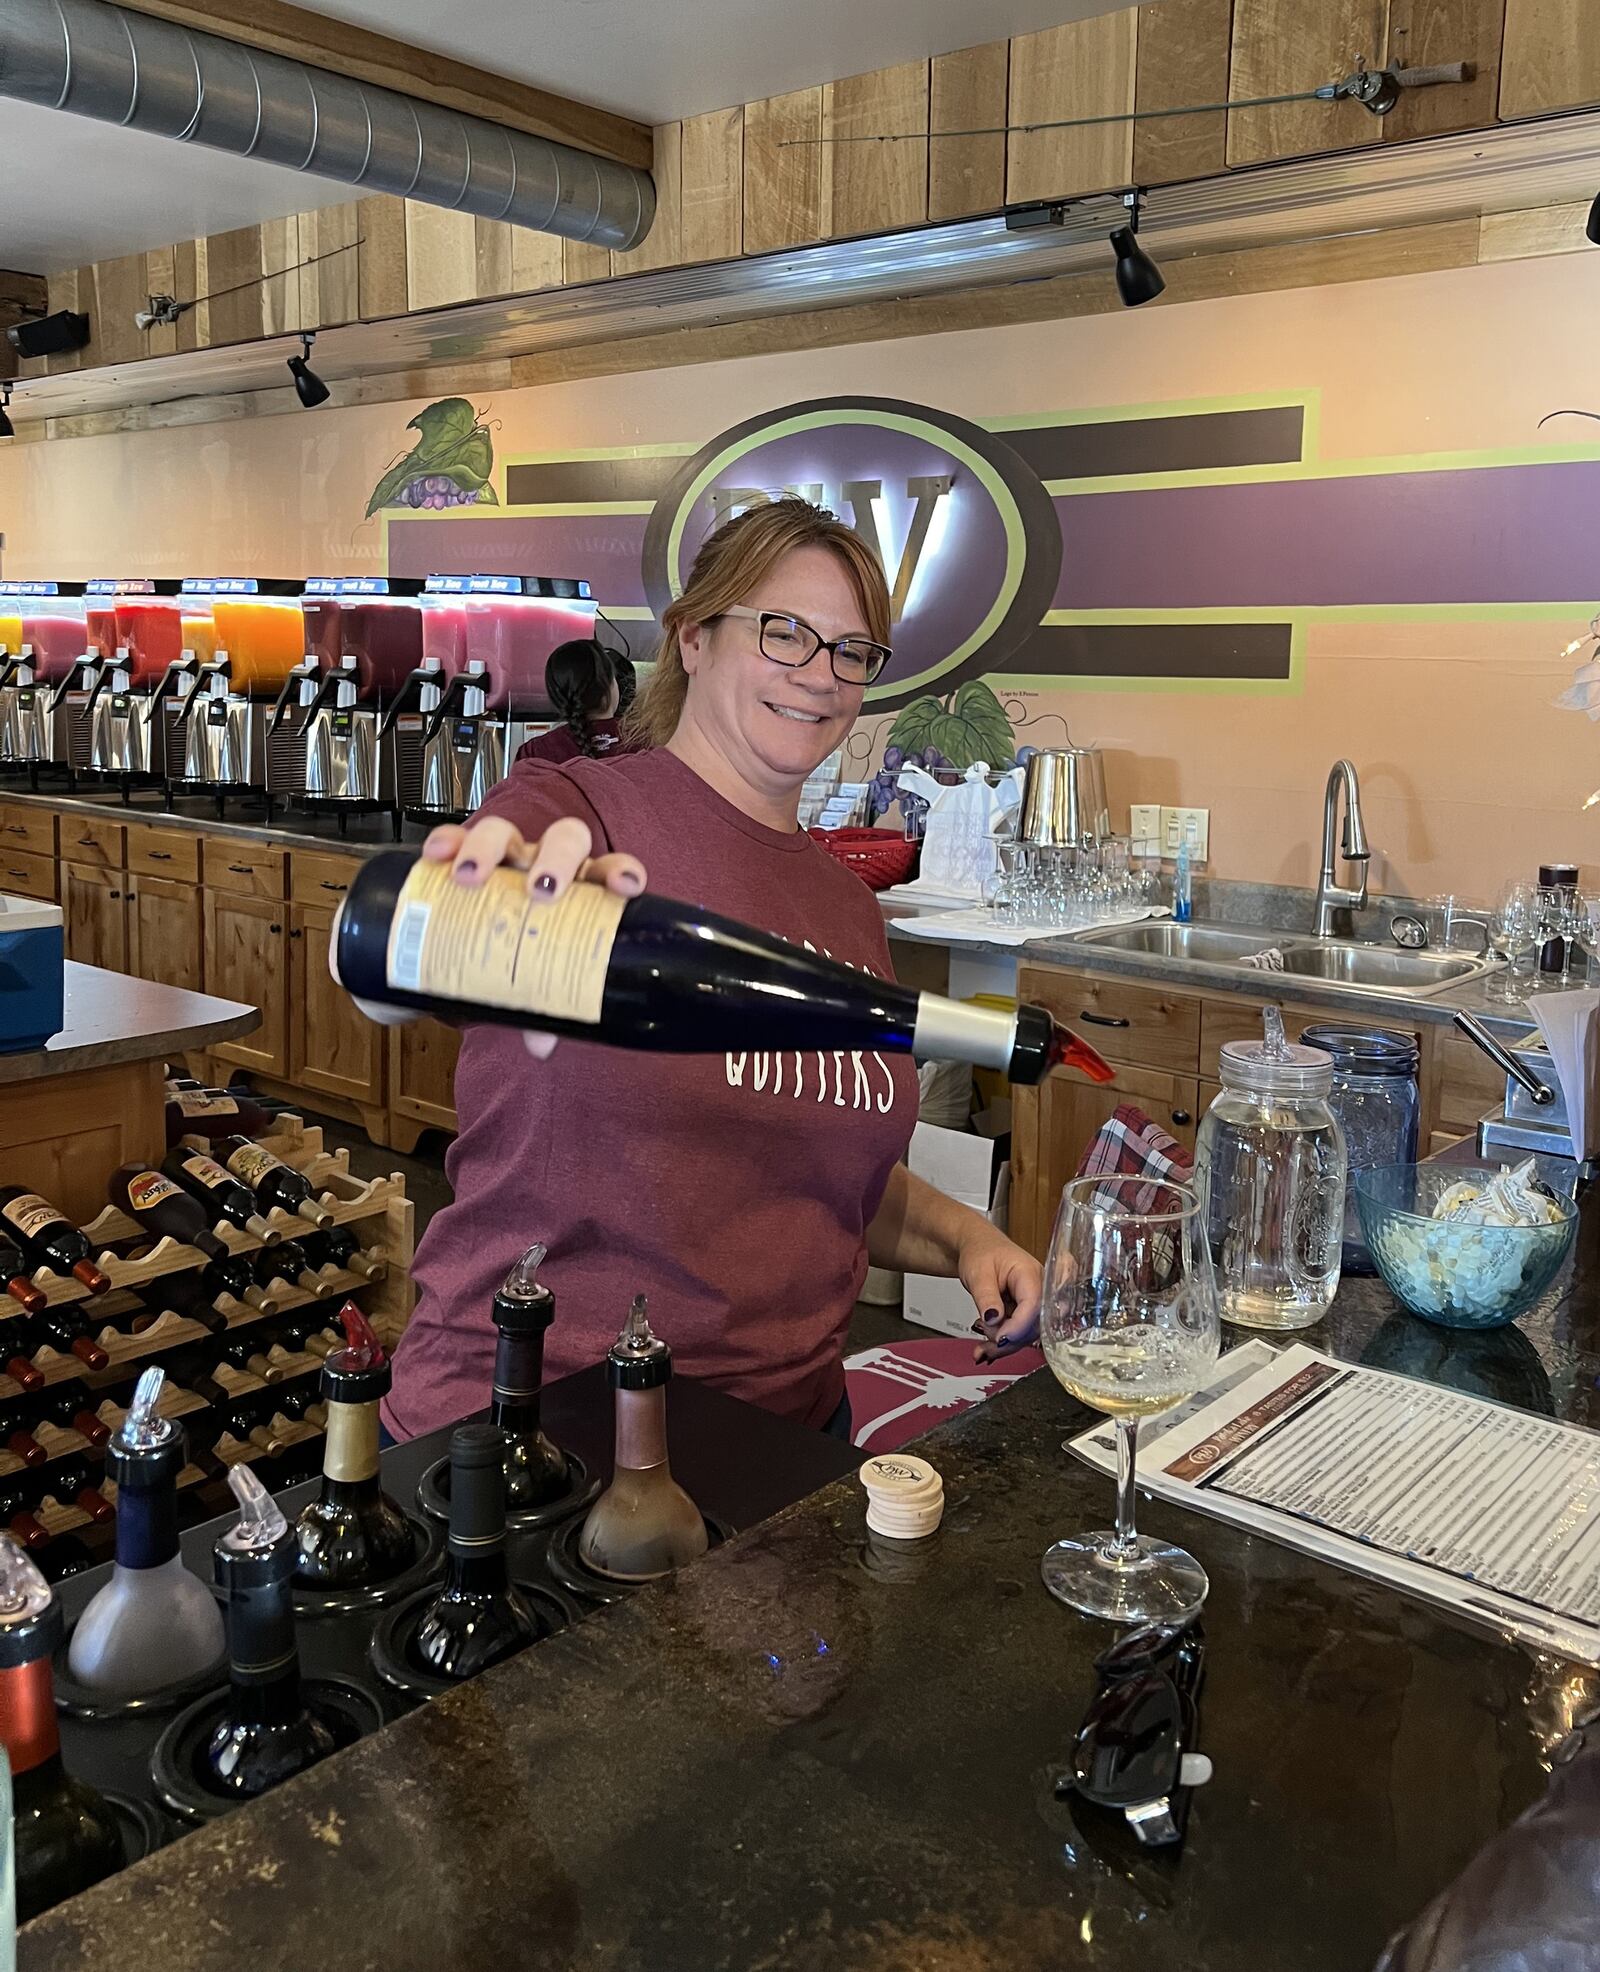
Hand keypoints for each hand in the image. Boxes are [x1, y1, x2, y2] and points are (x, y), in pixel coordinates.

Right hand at [421, 814, 646, 1057]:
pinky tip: (436, 857)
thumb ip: (540, 1009)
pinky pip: (455, 835)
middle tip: (539, 891)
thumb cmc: (515, 957)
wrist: (464, 947)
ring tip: (470, 877)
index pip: (610, 871)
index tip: (624, 887)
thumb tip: (541, 1046)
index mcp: (579, 892)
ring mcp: (505, 855)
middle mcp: (546, 865)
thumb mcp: (530, 983)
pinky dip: (447, 841)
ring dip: (489, 848)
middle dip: (556, 859)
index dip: (622, 870)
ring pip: (505, 831)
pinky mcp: (462, 852)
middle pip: (564, 839)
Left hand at [956, 1222, 1042, 1364]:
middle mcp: (1039, 1288)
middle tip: (985, 1341)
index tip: (999, 1338)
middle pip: (1033, 1325)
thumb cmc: (981, 1252)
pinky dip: (1002, 1342)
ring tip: (982, 1349)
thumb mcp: (977, 1273)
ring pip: (1027, 1334)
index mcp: (1030, 1273)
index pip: (1033, 1305)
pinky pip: (1019, 1334)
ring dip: (1004, 1346)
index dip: (1017, 1326)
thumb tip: (994, 1319)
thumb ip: (986, 1297)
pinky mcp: (1026, 1313)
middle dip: (1009, 1340)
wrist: (978, 1248)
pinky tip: (987, 1347)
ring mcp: (1034, 1302)